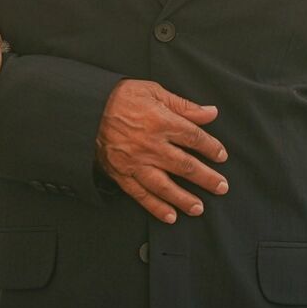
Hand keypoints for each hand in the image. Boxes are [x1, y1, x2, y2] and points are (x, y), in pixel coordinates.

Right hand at [95, 80, 226, 222]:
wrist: (85, 108)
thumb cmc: (119, 97)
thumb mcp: (154, 92)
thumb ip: (183, 105)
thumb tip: (210, 112)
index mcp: (161, 122)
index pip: (194, 138)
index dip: (211, 148)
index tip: (221, 155)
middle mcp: (151, 145)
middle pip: (186, 166)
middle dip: (207, 178)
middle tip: (221, 187)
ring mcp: (136, 162)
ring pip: (165, 186)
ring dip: (184, 199)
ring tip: (198, 208)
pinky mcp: (122, 173)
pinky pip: (141, 194)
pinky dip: (156, 207)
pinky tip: (170, 216)